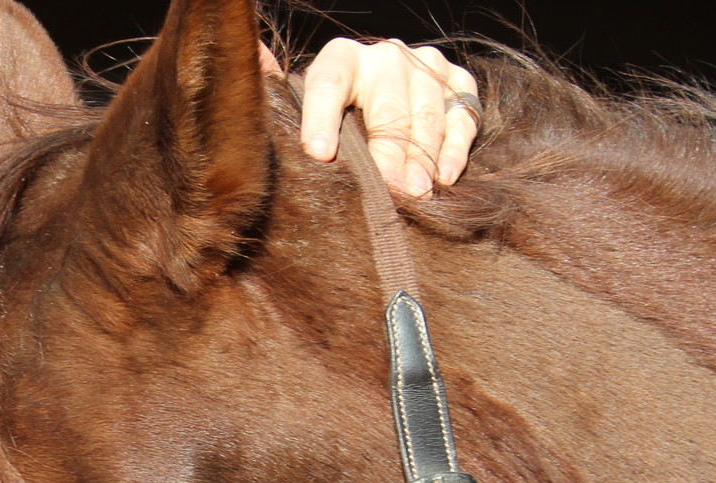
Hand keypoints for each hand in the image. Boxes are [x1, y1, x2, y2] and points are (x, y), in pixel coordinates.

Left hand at [286, 38, 481, 196]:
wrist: (378, 90)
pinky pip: (461, 116)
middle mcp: (384, 57)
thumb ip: (282, 96)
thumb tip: (254, 60)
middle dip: (387, 153)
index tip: (318, 156)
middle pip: (387, 107)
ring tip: (416, 193)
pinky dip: (455, 149)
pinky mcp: (456, 83)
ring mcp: (424, 67)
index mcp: (340, 59)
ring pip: (427, 113)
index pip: (327, 85)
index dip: (321, 120)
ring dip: (422, 157)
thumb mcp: (303, 103)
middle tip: (388, 190)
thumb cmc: (334, 113)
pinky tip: (444, 178)